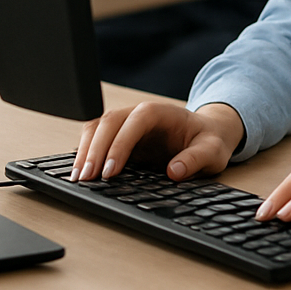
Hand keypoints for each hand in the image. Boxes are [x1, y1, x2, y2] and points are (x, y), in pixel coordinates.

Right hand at [73, 101, 244, 181]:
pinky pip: (96, 138)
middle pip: (108, 122)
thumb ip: (196, 159)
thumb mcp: (212, 151)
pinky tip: (80, 171)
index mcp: (161, 111)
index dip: (120, 145)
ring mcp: (126, 124)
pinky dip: (85, 152)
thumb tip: (175, 171)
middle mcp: (139, 113)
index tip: (110, 172)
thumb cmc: (208, 141)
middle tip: (86, 178)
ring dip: (85, 150)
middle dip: (95, 149)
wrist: (206, 134)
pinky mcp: (119, 136)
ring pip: (97, 127)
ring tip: (78, 178)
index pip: (134, 122)